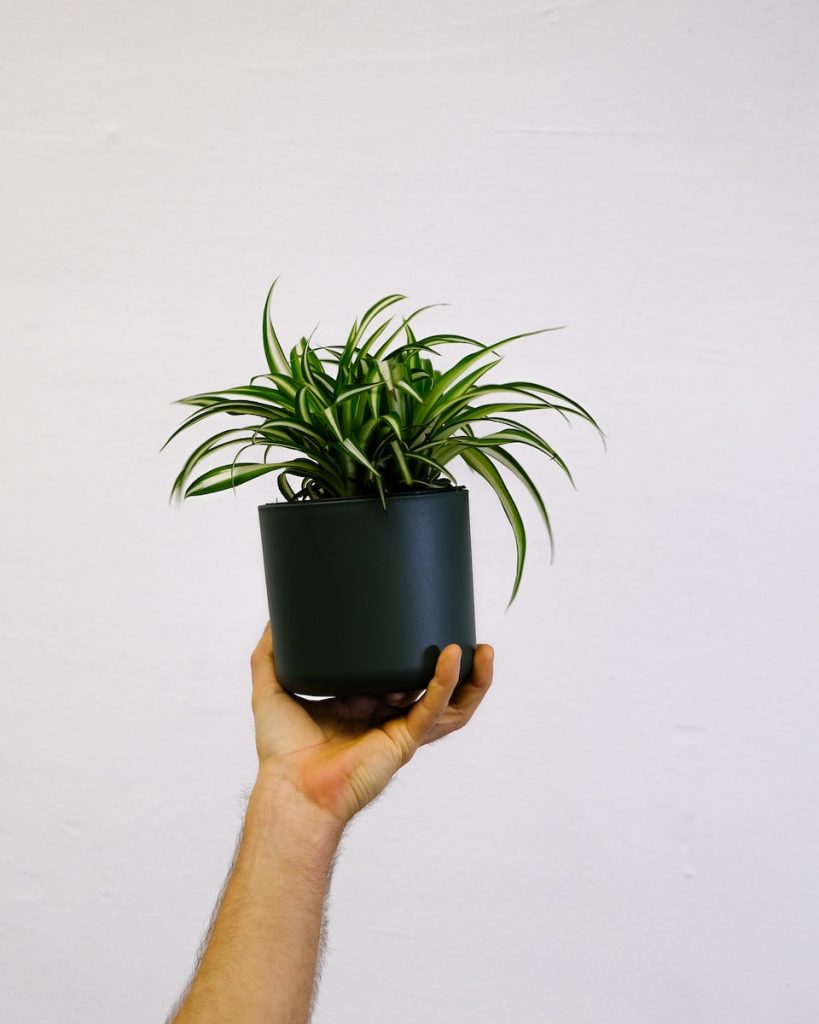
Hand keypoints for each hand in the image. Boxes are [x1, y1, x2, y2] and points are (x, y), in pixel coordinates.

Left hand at [249, 624, 493, 829]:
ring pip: (451, 706)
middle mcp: (388, 718)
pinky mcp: (404, 742)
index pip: (399, 677)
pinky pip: (433, 710)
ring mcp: (400, 731)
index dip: (413, 655)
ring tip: (483, 650)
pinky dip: (446, 684)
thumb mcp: (273, 689)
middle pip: (437, 692)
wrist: (290, 786)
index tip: (422, 624)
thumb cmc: (281, 750)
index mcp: (365, 706)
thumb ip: (271, 655)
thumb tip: (274, 618)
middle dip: (461, 669)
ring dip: (473, 681)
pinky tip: (453, 658)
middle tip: (470, 639)